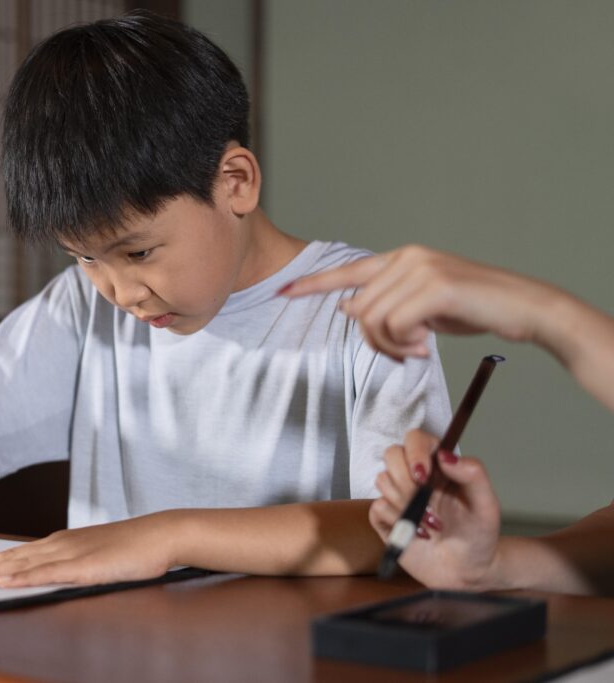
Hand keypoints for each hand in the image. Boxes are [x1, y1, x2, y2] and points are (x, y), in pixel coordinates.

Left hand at [0, 513, 177, 586]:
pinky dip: (24, 577)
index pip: (14, 554)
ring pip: (22, 564)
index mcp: (59, 543)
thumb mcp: (93, 557)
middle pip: (10, 558)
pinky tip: (6, 581)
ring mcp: (70, 554)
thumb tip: (50, 576)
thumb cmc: (131, 548)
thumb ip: (70, 565)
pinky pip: (49, 573)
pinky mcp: (84, 566)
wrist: (160, 534)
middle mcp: (58, 544)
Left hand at [280, 245, 557, 359]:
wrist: (524, 307)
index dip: (313, 284)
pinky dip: (404, 344)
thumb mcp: (424, 306)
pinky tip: (425, 347)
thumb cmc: (475, 308)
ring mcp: (421, 269)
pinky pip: (394, 325)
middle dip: (374, 340)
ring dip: (390, 346)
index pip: (348, 271)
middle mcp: (407, 257)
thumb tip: (349, 309)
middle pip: (359, 308)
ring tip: (417, 350)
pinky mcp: (434, 287)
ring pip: (373, 319)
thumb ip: (388, 303)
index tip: (283, 292)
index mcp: (402, 258)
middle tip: (405, 352)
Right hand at [370, 429, 502, 589]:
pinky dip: (398, 522)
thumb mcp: (487, 505)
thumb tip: (445, 456)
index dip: (414, 452)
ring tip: (431, 525)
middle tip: (429, 503)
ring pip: (382, 480)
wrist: (466, 571)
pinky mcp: (385, 517)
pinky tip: (418, 534)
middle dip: (407, 482)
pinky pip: (377, 507)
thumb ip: (473, 475)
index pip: (416, 439)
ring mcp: (398, 495)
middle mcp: (415, 476)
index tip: (424, 476)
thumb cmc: (478, 535)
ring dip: (408, 506)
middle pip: (391, 454)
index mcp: (439, 466)